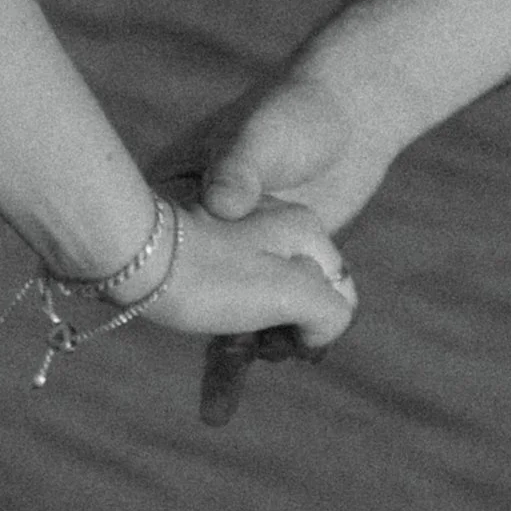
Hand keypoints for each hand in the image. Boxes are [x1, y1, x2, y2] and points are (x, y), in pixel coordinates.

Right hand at [152, 61, 402, 423]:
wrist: (350, 113)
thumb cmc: (294, 113)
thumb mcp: (261, 135)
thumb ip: (242, 167)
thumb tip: (223, 200)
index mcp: (179, 194)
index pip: (161, 244)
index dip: (163, 273)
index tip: (173, 292)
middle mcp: (201, 234)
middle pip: (194, 291)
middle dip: (206, 321)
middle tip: (221, 338)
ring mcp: (239, 259)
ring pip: (229, 318)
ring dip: (245, 342)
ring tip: (254, 364)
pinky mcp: (278, 277)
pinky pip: (264, 325)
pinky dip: (266, 351)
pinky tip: (242, 398)